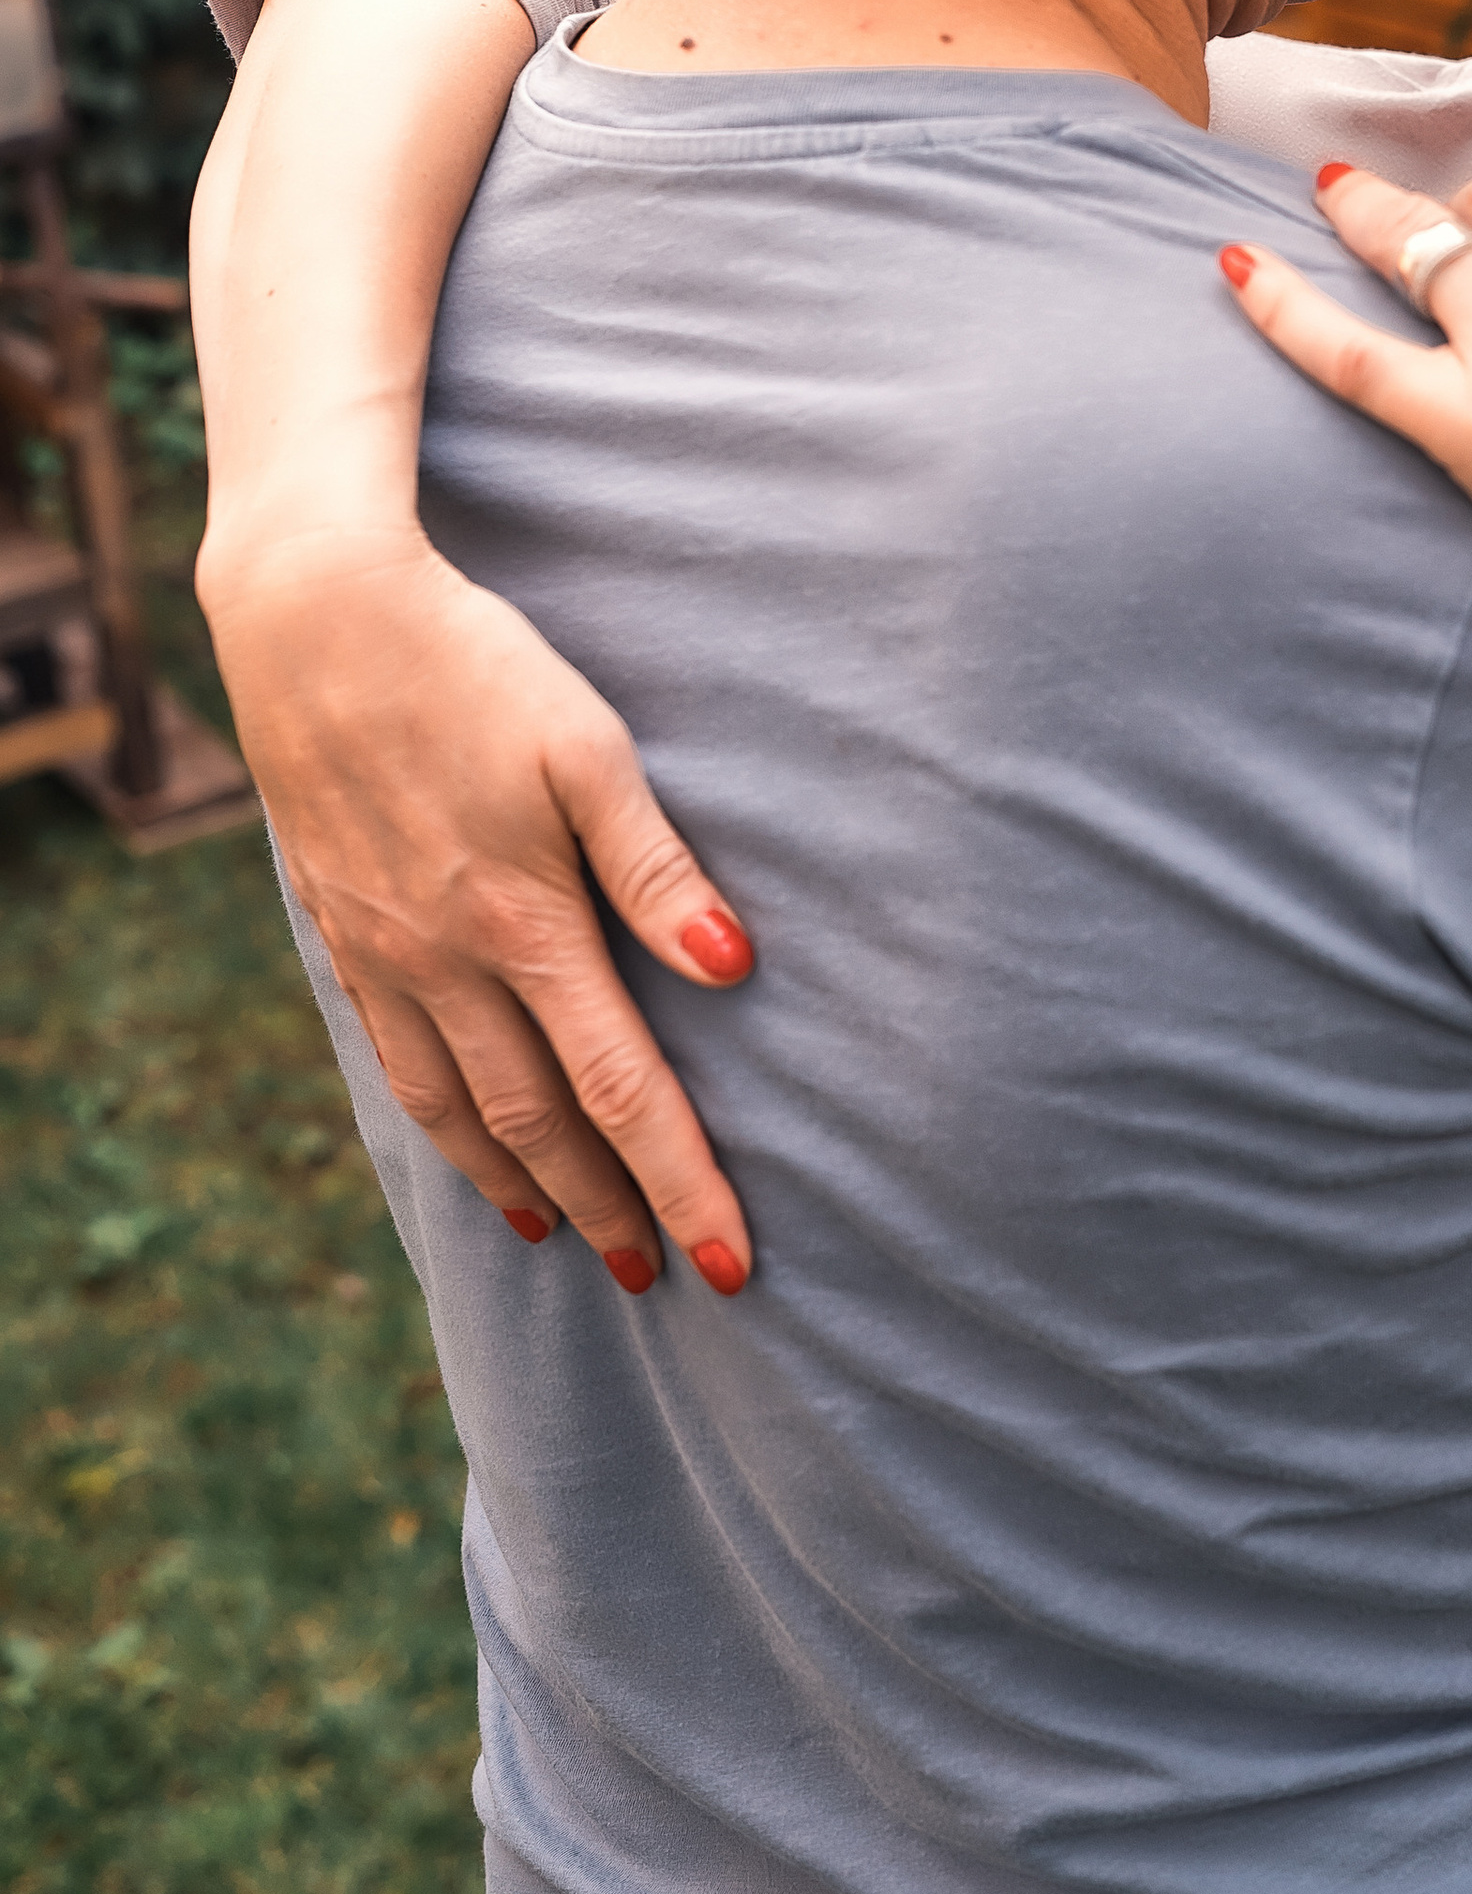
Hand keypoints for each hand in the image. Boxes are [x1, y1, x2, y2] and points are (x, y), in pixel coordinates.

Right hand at [198, 522, 755, 1294]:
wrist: (315, 616)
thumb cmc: (473, 664)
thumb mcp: (586, 745)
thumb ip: (655, 864)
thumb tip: (735, 968)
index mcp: (524, 923)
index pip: (622, 1089)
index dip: (681, 1182)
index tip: (730, 1264)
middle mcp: (448, 960)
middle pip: (540, 1122)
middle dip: (607, 1208)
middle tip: (656, 1278)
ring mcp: (384, 950)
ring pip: (454, 1107)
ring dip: (517, 1183)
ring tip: (564, 1236)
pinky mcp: (341, 925)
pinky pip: (393, 1057)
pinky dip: (437, 1122)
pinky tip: (460, 1136)